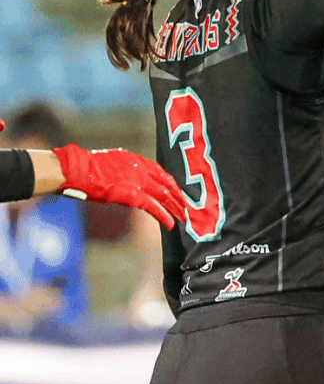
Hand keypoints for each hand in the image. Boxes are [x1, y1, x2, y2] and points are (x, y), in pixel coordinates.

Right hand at [52, 144, 187, 228]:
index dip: (170, 182)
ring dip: (176, 207)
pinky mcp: (132, 194)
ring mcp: (137, 181)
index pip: (159, 171)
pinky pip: (153, 207)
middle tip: (187, 205)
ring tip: (184, 217)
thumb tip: (124, 176)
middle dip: (178, 195)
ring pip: (164, 195)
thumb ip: (122, 168)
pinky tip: (171, 224)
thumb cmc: (83, 167)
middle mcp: (140, 168)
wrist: (75, 170)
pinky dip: (163, 216)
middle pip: (166, 183)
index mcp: (134, 159)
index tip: (177, 190)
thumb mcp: (108, 162)